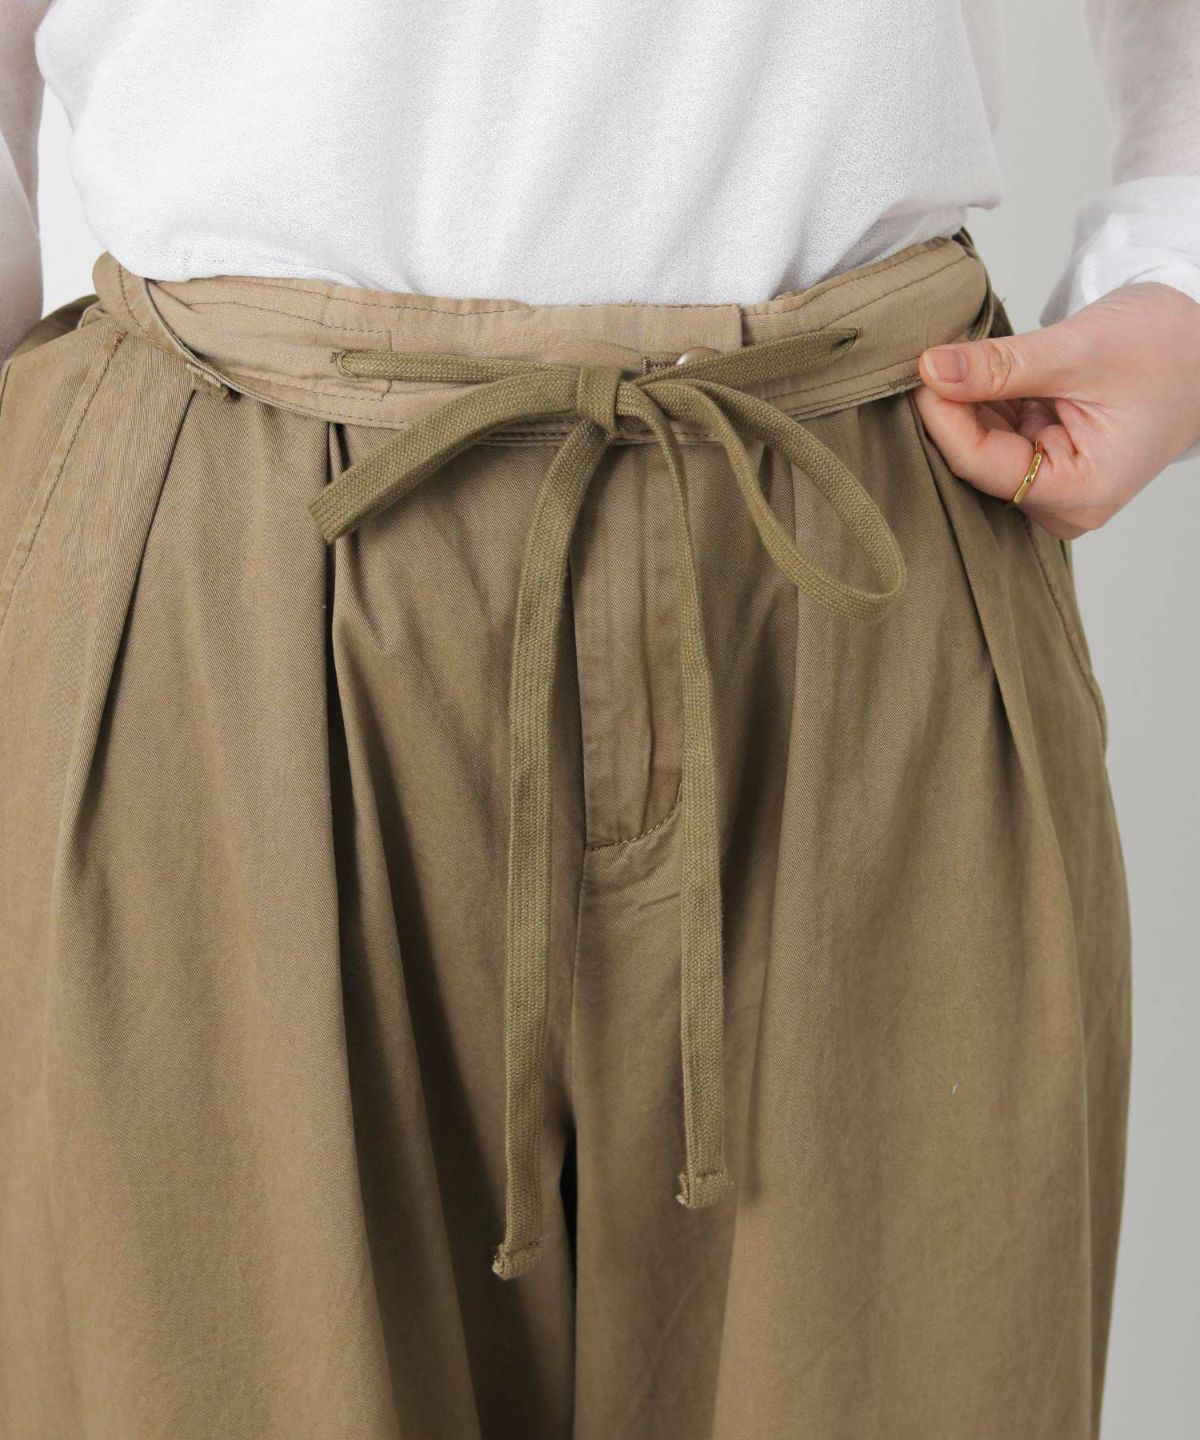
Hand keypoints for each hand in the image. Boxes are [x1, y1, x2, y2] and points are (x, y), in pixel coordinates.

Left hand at [913, 282, 1199, 538]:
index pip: (981, 465)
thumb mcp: (1080, 350)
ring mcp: (1052, 486)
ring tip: (960, 358)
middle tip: (926, 358)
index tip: (920, 370)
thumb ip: (1002, 367)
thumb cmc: (1169, 348)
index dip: (943, 418)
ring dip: (965, 405)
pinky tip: (978, 372)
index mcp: (1080, 493)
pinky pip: (995, 436)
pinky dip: (982, 403)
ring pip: (979, 448)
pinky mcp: (1045, 462)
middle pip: (975, 463)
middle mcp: (1062, 504)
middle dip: (950, 411)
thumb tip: (932, 370)